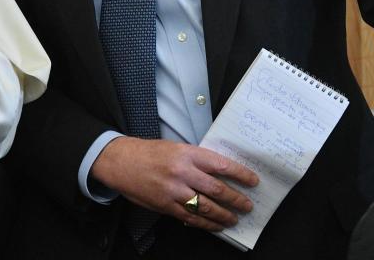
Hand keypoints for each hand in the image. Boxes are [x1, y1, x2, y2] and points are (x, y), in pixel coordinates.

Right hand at [90, 137, 257, 230]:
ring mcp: (174, 190)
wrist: (120, 162)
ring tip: (234, 218)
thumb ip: (196, 159)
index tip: (253, 181)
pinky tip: (215, 225)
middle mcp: (182, 172)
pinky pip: (191, 218)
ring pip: (206, 207)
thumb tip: (220, 172)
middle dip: (236, 199)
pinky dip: (206, 223)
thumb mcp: (175, 147)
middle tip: (247, 205)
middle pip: (217, 189)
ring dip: (224, 215)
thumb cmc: (148, 153)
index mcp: (187, 153)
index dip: (241, 175)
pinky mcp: (166, 205)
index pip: (221, 165)